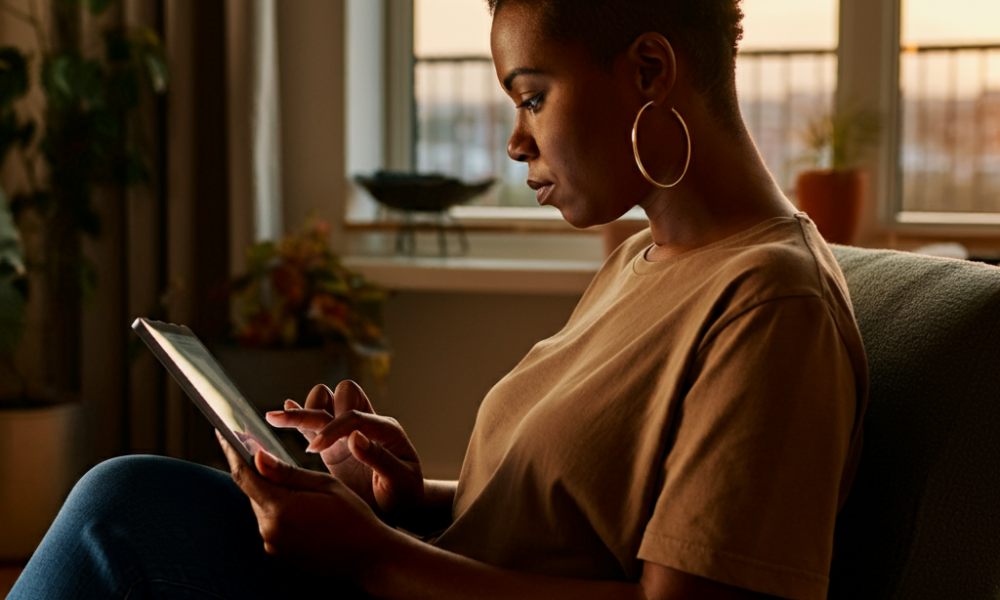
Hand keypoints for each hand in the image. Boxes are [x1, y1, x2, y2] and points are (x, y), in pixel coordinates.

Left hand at [218, 430, 396, 580]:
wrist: (370, 558)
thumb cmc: (354, 517)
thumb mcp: (325, 485)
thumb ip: (287, 472)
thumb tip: (258, 455)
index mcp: (281, 509)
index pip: (245, 474)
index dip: (231, 450)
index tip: (223, 432)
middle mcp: (270, 530)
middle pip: (253, 491)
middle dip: (255, 470)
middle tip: (258, 446)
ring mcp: (273, 544)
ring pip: (262, 507)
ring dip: (269, 491)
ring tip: (288, 479)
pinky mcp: (279, 553)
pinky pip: (271, 523)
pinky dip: (278, 508)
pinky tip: (299, 505)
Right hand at [265, 380, 425, 525]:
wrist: (401, 508)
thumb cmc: (404, 495)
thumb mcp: (400, 481)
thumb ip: (379, 459)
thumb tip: (354, 437)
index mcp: (386, 429)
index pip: (354, 416)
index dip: (332, 429)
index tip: (313, 450)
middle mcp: (367, 424)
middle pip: (341, 394)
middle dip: (317, 406)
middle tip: (296, 430)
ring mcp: (349, 434)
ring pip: (326, 402)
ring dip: (306, 409)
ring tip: (277, 419)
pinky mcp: (334, 446)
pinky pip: (316, 425)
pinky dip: (299, 418)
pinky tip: (281, 414)